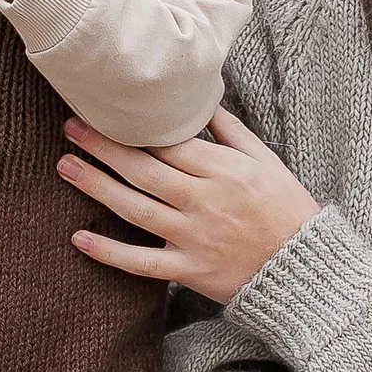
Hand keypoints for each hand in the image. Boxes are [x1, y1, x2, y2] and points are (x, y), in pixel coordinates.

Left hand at [59, 108, 319, 303]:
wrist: (306, 271)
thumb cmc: (288, 210)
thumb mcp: (267, 162)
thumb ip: (231, 132)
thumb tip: (201, 100)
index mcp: (225, 170)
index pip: (169, 143)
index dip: (134, 126)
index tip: (106, 109)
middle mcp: (205, 201)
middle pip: (144, 170)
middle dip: (104, 147)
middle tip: (71, 128)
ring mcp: (194, 238)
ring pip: (136, 209)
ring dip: (97, 187)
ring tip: (66, 166)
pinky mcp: (189, 271)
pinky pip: (143, 263)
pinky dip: (111, 253)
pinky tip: (79, 238)